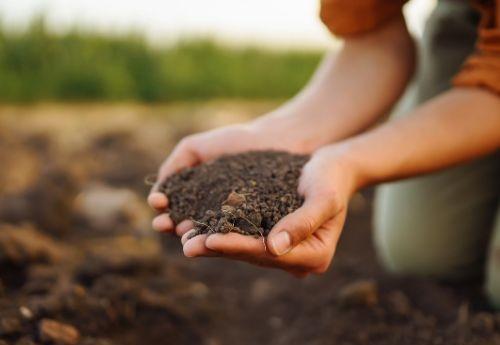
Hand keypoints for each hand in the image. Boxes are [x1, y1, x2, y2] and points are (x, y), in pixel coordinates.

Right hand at [147, 119, 309, 234]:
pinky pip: (237, 234)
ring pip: (208, 233)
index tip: (158, 204)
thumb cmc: (237, 141)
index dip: (163, 208)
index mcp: (197, 197)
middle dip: (172, 225)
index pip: (174, 208)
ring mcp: (234, 222)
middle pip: (187, 224)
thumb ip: (175, 164)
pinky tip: (213, 235)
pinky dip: (223, 237)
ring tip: (184, 234)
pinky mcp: (255, 228)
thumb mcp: (196, 147)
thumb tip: (158, 192)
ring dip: (193, 236)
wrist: (277, 140)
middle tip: (164, 224)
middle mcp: (213, 213)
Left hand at [181, 145, 358, 276]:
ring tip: (185, 239)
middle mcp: (298, 259)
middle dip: (219, 249)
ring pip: (244, 249)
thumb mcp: (324, 197)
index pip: (269, 253)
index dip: (238, 246)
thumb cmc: (332, 178)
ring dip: (214, 244)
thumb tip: (274, 247)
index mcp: (315, 256)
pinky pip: (244, 237)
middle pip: (253, 255)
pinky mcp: (273, 237)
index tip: (210, 239)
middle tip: (186, 246)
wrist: (334, 168)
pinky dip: (222, 232)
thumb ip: (303, 222)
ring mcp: (285, 251)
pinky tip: (198, 228)